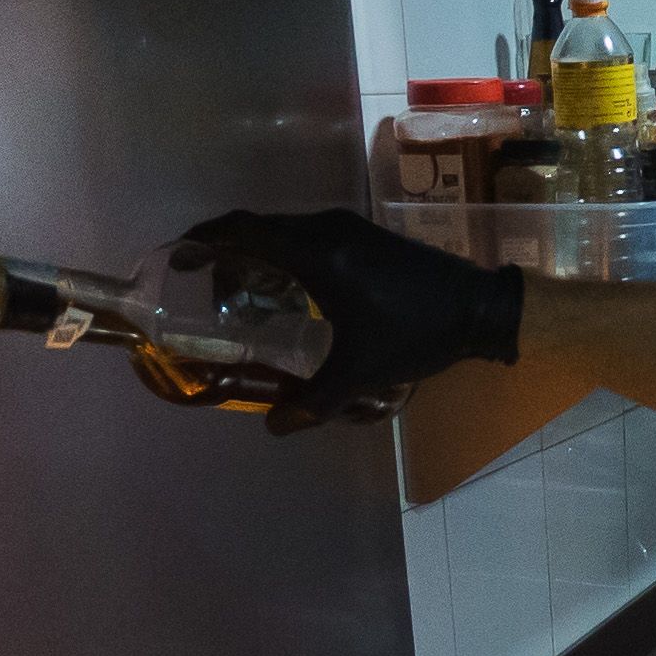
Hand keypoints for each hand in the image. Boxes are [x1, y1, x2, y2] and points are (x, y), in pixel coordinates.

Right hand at [182, 208, 522, 435]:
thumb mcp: (361, 373)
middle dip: (224, 252)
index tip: (177, 254)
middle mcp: (327, 229)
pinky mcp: (363, 234)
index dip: (204, 238)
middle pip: (258, 228)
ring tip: (236, 291)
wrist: (479, 306)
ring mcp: (348, 227)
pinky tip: (282, 290)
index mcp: (318, 253)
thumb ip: (313, 403)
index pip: (245, 230)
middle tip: (202, 285)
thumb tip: (274, 427)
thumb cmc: (417, 334)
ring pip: (283, 231)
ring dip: (255, 253)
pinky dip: (282, 254)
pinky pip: (305, 236)